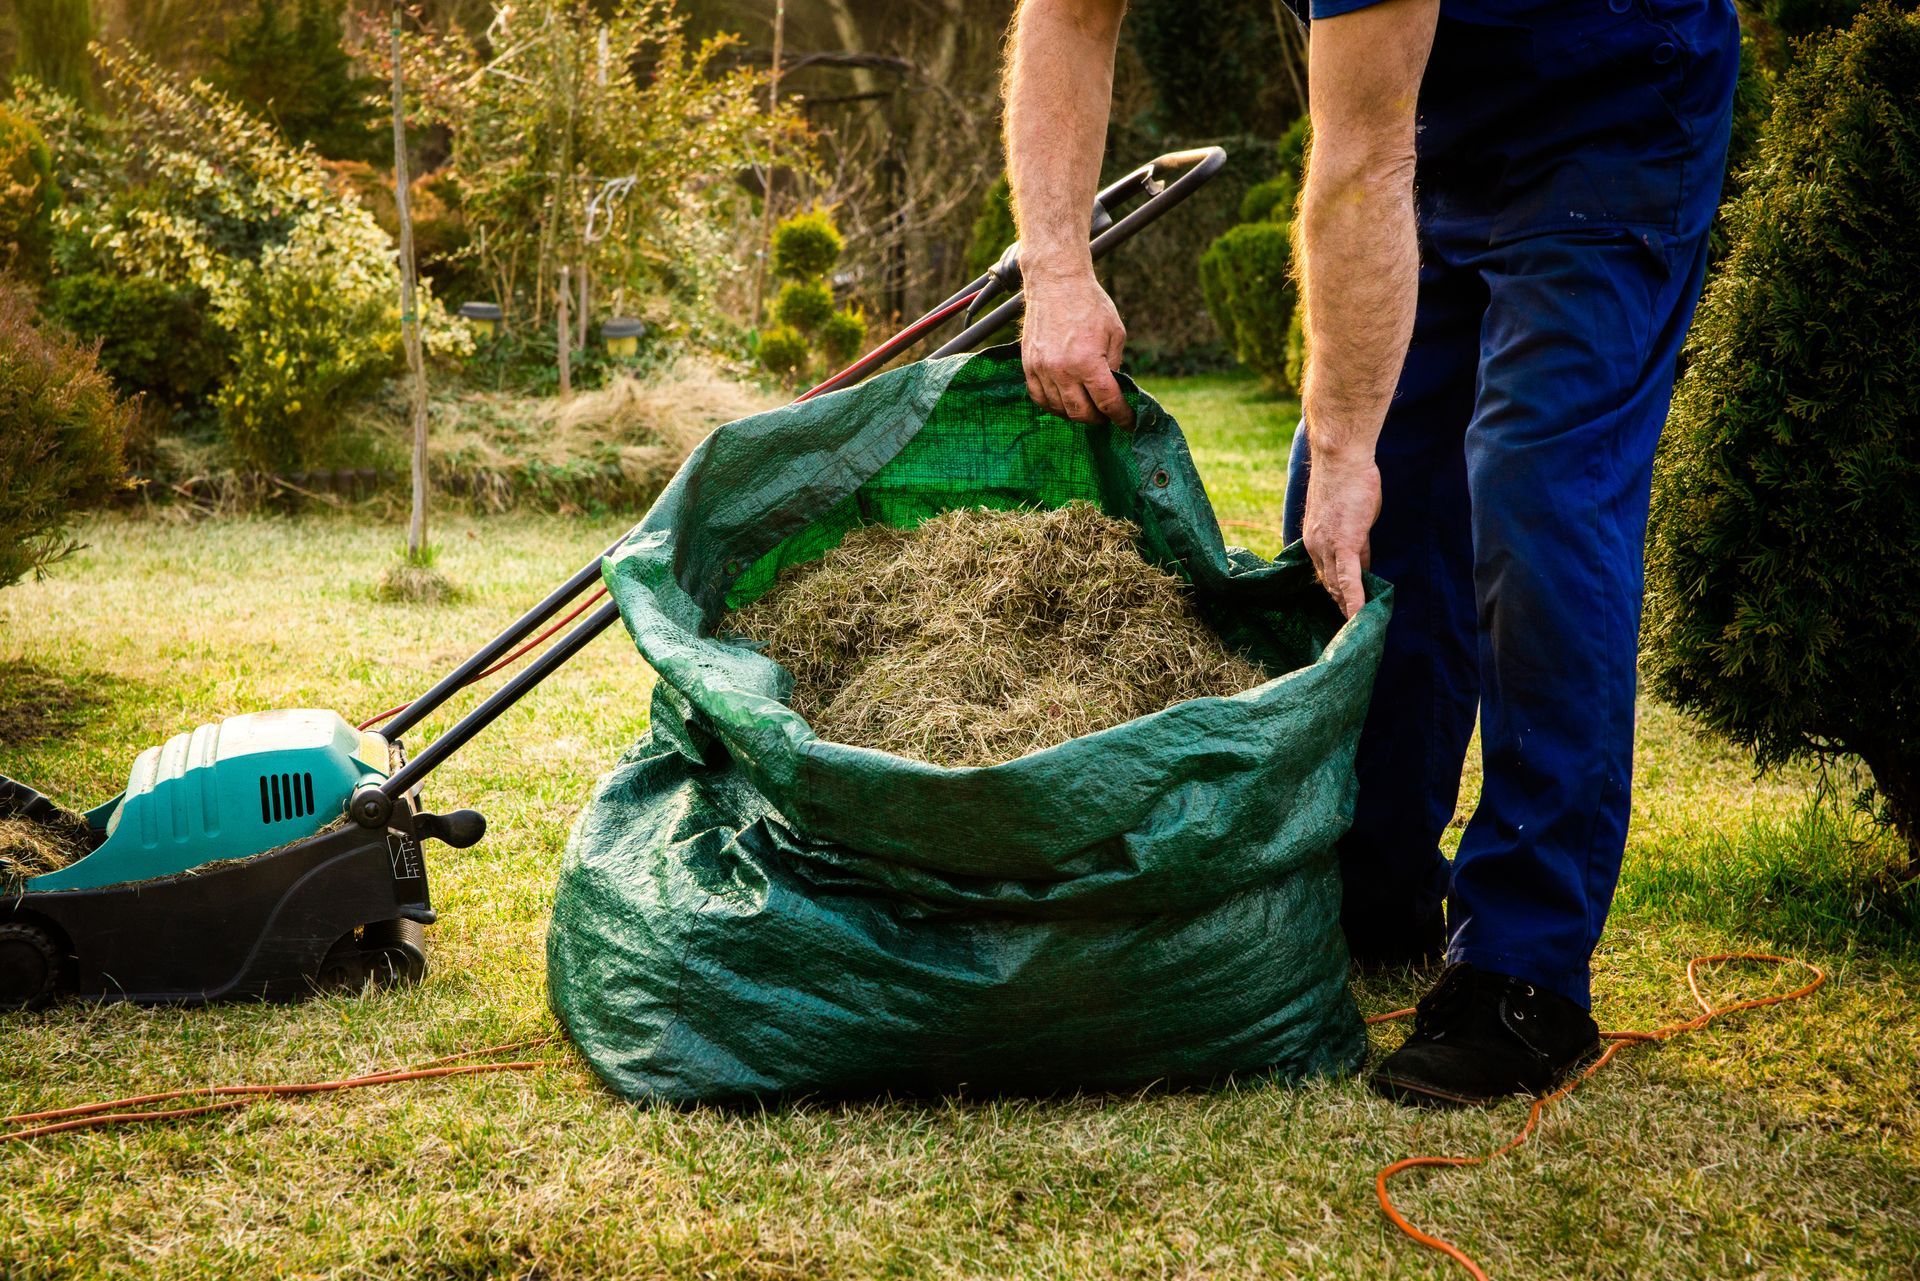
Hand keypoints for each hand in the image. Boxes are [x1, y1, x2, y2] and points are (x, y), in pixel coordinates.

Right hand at [1019, 267, 1133, 426]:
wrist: (1056, 282)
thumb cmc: (1090, 304)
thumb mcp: (1116, 333)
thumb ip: (1114, 365)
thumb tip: (1114, 391)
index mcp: (1088, 363)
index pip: (1107, 403)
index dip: (1121, 417)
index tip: (1129, 423)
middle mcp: (1063, 370)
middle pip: (1081, 413)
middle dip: (1098, 418)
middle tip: (1106, 414)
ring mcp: (1042, 369)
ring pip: (1059, 409)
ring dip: (1075, 413)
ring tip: (1086, 407)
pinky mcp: (1029, 365)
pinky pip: (1039, 398)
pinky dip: (1053, 406)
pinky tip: (1063, 401)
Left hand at [1301, 448, 1379, 618]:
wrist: (1341, 459)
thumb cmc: (1348, 480)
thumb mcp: (1351, 517)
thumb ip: (1356, 542)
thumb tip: (1363, 566)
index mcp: (1313, 540)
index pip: (1326, 574)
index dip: (1336, 593)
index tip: (1344, 609)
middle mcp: (1315, 547)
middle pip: (1330, 584)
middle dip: (1340, 606)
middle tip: (1351, 627)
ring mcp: (1327, 547)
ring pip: (1337, 585)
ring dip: (1347, 608)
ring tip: (1358, 628)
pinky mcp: (1343, 543)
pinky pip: (1349, 578)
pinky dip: (1354, 599)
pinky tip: (1359, 616)